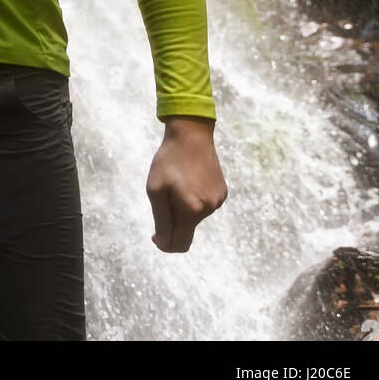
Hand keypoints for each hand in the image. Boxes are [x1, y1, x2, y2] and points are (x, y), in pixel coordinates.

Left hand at [146, 116, 226, 252]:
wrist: (191, 135)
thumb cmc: (169, 161)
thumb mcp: (156, 189)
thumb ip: (161, 220)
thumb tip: (164, 243)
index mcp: (191, 210)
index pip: (180, 244)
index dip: (166, 245)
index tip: (156, 235)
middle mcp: (208, 209)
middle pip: (187, 230)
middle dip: (173, 222)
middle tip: (164, 198)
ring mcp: (218, 200)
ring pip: (196, 217)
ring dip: (184, 208)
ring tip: (178, 183)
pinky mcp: (222, 192)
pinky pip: (204, 205)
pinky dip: (195, 200)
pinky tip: (190, 179)